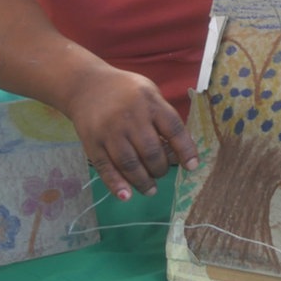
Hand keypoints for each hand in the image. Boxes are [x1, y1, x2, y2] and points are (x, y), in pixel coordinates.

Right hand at [64, 66, 197, 198]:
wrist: (87, 85)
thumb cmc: (125, 91)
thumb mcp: (149, 93)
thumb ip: (163, 117)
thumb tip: (178, 151)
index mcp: (150, 102)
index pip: (173, 129)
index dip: (186, 150)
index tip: (193, 166)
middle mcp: (130, 117)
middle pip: (152, 152)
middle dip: (161, 169)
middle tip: (161, 172)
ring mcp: (110, 131)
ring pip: (130, 164)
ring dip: (143, 182)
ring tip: (151, 189)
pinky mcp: (92, 143)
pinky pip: (106, 169)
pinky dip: (117, 185)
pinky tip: (127, 195)